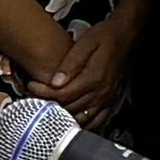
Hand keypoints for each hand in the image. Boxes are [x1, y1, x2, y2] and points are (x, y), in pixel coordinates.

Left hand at [34, 0, 144, 115]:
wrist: (128, 34)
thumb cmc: (106, 36)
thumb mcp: (86, 42)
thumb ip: (70, 63)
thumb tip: (55, 82)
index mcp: (93, 78)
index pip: (62, 94)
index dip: (43, 92)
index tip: (31, 85)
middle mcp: (101, 92)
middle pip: (69, 108)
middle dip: (49, 105)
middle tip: (36, 99)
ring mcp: (108, 99)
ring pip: (82, 119)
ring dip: (65, 118)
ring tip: (50, 111)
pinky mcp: (113, 101)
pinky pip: (98, 121)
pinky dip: (84, 125)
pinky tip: (74, 122)